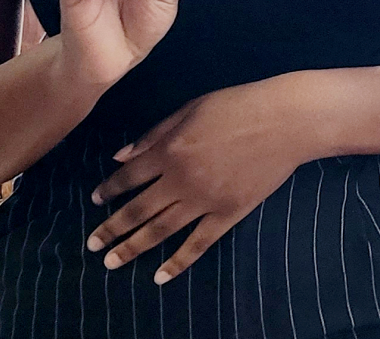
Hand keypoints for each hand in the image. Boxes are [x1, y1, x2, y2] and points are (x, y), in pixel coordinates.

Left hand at [86, 79, 304, 282]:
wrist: (287, 120)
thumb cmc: (240, 104)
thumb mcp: (193, 107)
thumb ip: (155, 133)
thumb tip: (120, 156)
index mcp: (170, 149)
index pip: (128, 176)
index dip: (108, 190)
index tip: (94, 201)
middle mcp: (181, 179)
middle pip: (137, 209)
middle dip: (111, 228)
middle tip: (92, 245)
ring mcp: (205, 199)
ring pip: (160, 230)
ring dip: (133, 247)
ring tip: (112, 262)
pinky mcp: (229, 213)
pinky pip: (199, 243)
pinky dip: (178, 262)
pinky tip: (160, 276)